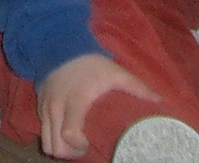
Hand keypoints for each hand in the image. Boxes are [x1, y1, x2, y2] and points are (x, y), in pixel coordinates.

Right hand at [35, 52, 158, 159]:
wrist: (61, 45)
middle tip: (85, 146)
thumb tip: (160, 100)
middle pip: (55, 145)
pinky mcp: (39, 106)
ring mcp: (45, 107)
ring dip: (61, 147)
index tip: (90, 142)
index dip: (80, 146)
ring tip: (76, 142)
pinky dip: (53, 137)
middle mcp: (56, 106)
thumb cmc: (90, 62)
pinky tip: (66, 131)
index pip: (70, 134)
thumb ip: (136, 87)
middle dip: (70, 152)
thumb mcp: (115, 72)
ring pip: (46, 141)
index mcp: (75, 100)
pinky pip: (42, 131)